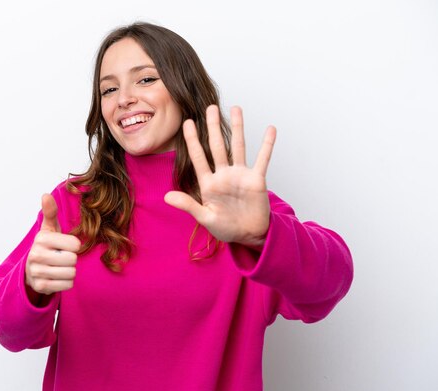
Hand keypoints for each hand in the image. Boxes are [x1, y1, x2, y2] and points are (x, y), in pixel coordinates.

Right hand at [25, 194, 80, 296]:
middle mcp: (36, 254)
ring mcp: (37, 271)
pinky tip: (57, 277)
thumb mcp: (49, 229)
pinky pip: (67, 285)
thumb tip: (46, 195)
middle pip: (73, 259)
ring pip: (71, 273)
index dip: (74, 246)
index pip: (75, 244)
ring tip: (59, 267)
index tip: (64, 246)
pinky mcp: (40, 286)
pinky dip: (66, 282)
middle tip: (61, 258)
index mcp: (42, 238)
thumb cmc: (47, 246)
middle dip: (71, 260)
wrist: (32, 269)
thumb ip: (50, 212)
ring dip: (69, 271)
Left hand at [164, 105, 275, 247]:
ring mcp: (240, 175)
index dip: (192, 140)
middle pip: (217, 146)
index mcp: (208, 183)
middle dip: (213, 127)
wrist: (249, 236)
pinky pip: (263, 159)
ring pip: (238, 146)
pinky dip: (267, 144)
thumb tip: (166, 197)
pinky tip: (270, 129)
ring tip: (235, 108)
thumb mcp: (205, 218)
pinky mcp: (256, 179)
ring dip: (237, 128)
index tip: (187, 123)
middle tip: (210, 107)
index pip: (198, 157)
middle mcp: (223, 175)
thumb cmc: (225, 228)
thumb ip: (188, 205)